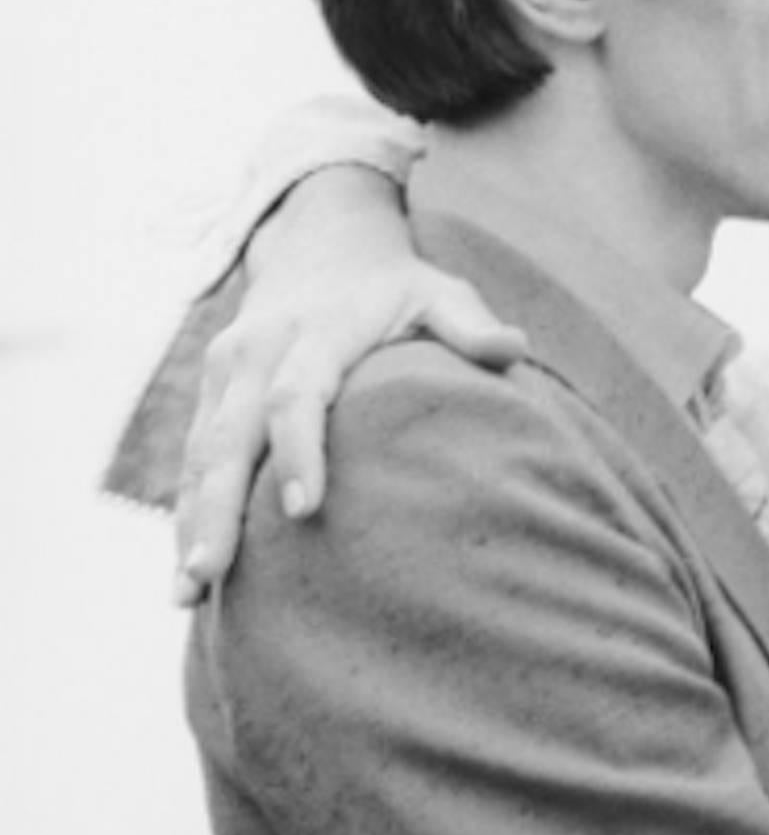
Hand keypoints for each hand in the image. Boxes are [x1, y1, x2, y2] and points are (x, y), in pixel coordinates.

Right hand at [173, 168, 523, 600]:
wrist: (320, 243)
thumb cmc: (395, 287)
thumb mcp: (437, 290)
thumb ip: (469, 323)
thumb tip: (514, 347)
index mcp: (315, 330)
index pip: (298, 394)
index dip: (299, 451)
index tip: (305, 510)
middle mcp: (257, 349)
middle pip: (231, 435)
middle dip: (219, 506)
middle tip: (212, 573)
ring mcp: (225, 372)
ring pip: (202, 454)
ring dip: (192, 522)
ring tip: (188, 592)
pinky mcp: (211, 394)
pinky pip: (192, 460)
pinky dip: (187, 513)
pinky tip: (188, 572)